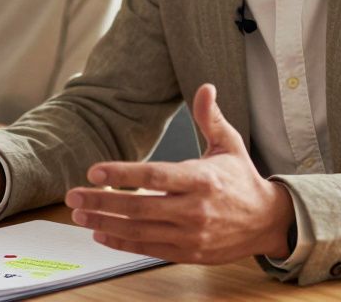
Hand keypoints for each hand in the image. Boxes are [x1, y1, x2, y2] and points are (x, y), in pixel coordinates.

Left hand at [64, 83, 295, 263]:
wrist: (267, 221)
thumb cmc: (242, 179)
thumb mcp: (229, 144)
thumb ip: (211, 118)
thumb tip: (205, 87)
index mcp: (202, 179)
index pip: (155, 175)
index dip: (122, 174)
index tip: (94, 171)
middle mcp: (195, 209)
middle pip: (139, 206)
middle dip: (101, 201)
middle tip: (73, 194)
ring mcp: (191, 234)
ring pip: (139, 230)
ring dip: (105, 222)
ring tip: (79, 213)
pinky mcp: (188, 253)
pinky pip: (148, 248)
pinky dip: (122, 242)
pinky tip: (101, 232)